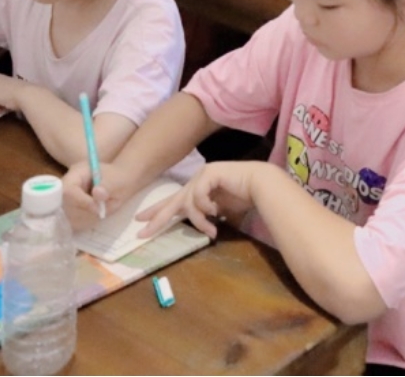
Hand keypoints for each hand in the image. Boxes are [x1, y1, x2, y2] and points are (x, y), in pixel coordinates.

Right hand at [63, 159, 143, 231]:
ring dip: (86, 218)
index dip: (81, 201)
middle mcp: (66, 186)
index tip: (98, 208)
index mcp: (77, 173)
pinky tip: (95, 215)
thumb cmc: (117, 179)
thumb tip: (98, 193)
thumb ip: (107, 186)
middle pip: (64, 205)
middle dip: (85, 212)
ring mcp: (65, 199)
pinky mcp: (68, 212)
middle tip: (101, 210)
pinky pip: (72, 223)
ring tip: (100, 210)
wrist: (117, 184)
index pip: (68, 190)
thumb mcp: (116, 181)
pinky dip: (86, 223)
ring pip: (68, 217)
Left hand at [139, 162, 259, 239]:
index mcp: (198, 189)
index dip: (158, 212)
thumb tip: (201, 226)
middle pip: (171, 201)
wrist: (261, 184)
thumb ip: (207, 216)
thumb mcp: (220, 210)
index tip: (143, 222)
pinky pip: (198, 195)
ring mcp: (202, 175)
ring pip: (188, 202)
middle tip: (143, 231)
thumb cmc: (245, 197)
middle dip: (157, 217)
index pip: (174, 202)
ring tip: (211, 231)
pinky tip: (216, 211)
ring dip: (199, 220)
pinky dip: (206, 206)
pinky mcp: (209, 173)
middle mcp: (196, 181)